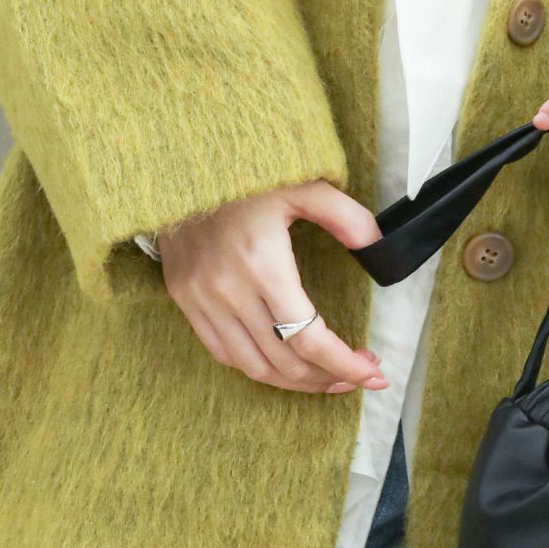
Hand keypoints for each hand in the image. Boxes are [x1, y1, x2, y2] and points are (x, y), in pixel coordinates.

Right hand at [156, 180, 387, 394]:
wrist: (172, 165)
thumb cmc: (243, 175)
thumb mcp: (303, 185)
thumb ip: (345, 215)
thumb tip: (376, 246)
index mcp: (263, 265)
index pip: (310, 339)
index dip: (346, 364)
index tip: (374, 374)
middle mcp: (230, 291)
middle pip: (286, 362)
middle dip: (330, 377)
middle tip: (358, 373)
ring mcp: (203, 300)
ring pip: (255, 368)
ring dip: (296, 382)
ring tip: (328, 377)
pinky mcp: (185, 301)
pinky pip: (224, 353)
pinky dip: (259, 367)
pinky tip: (285, 363)